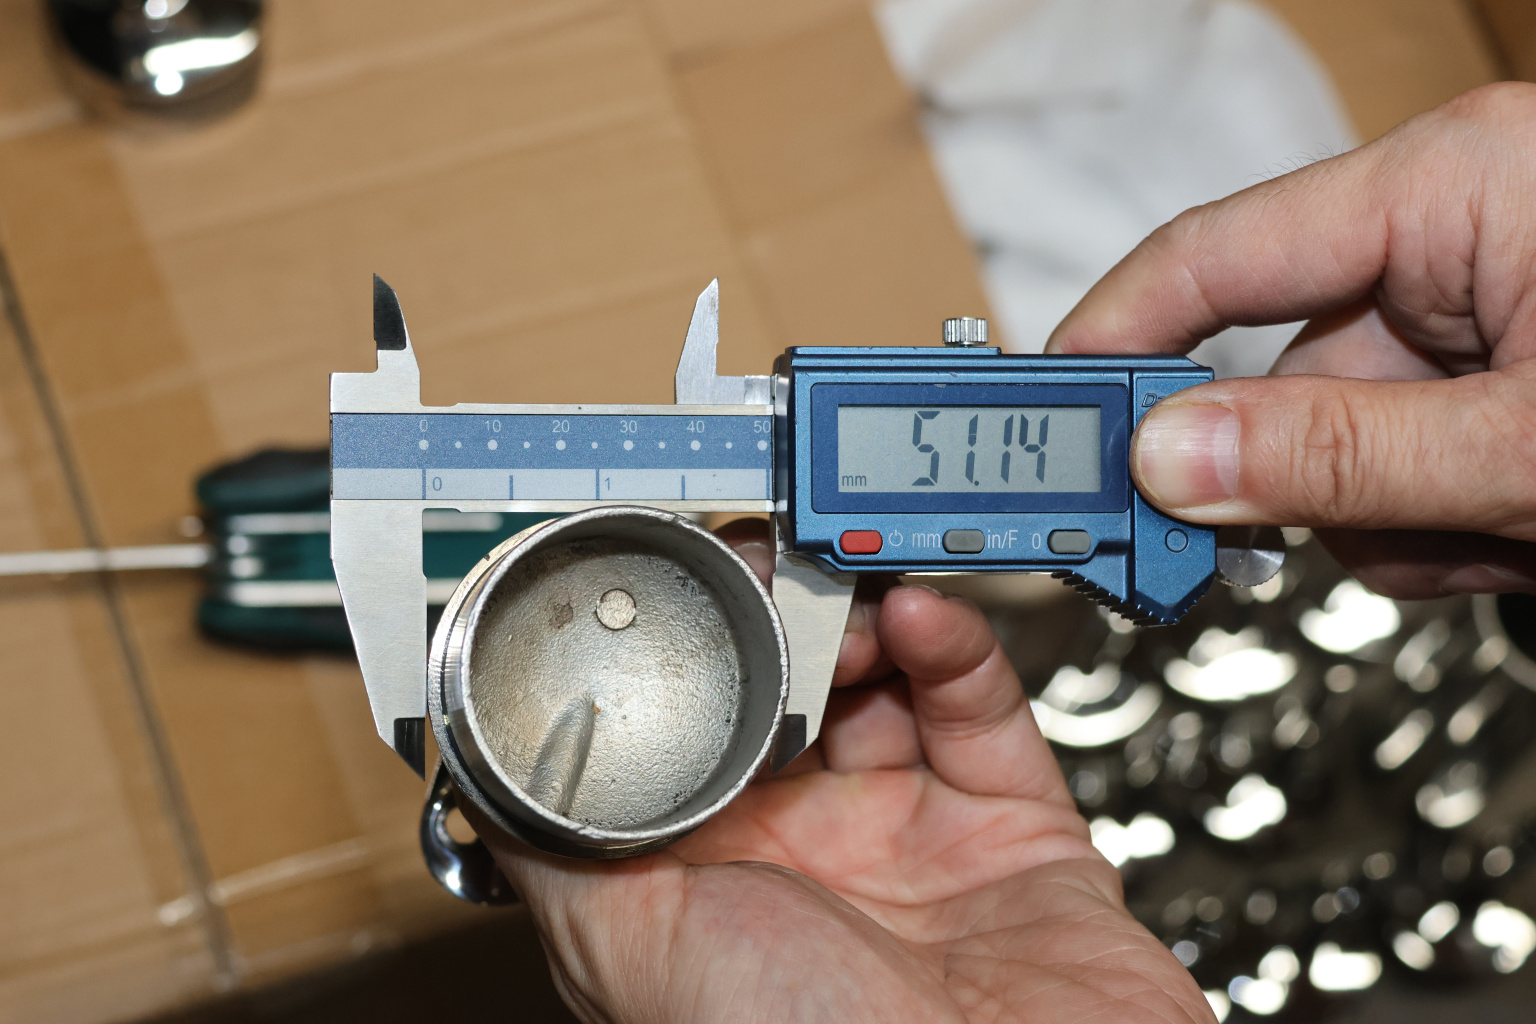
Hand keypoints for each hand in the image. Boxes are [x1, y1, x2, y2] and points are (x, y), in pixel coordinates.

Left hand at [475, 519, 1211, 1023]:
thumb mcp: (629, 950)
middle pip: (788, 689)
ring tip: (844, 583)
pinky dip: (954, 647)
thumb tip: (487, 763)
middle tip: (773, 563)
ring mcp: (909, 836)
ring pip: (883, 681)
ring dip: (860, 615)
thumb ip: (560, 846)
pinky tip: (920, 616)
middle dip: (777, 615)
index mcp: (710, 880)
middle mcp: (805, 852)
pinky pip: (982, 711)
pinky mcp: (1012, 829)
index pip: (690, 729)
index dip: (682, 648)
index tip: (677, 575)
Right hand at [1047, 82, 1535, 597]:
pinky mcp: (1495, 365)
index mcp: (1450, 183)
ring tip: (1494, 533)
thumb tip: (1168, 460)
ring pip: (1338, 439)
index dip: (1110, 340)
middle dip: (1304, 483)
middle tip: (1280, 554)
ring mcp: (1474, 303)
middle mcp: (1448, 230)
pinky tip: (1506, 530)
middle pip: (1280, 376)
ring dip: (1386, 518)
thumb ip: (1339, 454)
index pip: (1211, 253)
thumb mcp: (1525, 442)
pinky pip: (1397, 456)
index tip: (1039, 419)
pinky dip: (1433, 519)